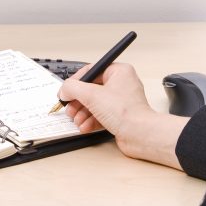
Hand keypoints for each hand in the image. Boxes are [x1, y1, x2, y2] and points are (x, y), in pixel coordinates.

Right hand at [58, 62, 188, 169]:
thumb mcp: (92, 95)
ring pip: (95, 104)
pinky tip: (84, 127)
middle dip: (78, 101)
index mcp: (119, 72)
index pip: (91, 71)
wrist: (140, 135)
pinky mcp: (120, 116)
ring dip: (82, 113)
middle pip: (91, 89)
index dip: (76, 82)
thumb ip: (73, 89)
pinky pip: (101, 115)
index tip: (65, 91)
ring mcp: (121, 101)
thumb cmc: (125, 112)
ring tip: (76, 120)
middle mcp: (121, 84)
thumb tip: (64, 89)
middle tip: (69, 108)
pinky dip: (91, 120)